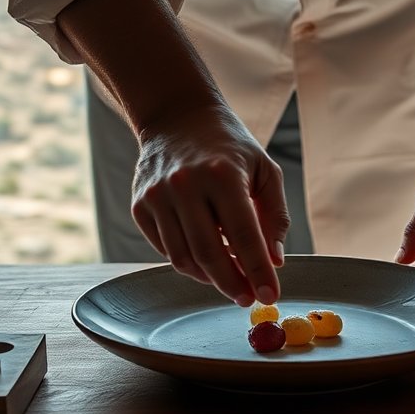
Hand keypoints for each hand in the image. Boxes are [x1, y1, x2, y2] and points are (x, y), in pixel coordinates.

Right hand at [131, 105, 287, 306]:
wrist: (177, 115)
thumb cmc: (229, 146)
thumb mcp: (264, 169)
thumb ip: (274, 216)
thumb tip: (274, 262)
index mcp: (222, 175)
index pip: (244, 236)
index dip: (258, 271)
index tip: (270, 296)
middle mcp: (185, 185)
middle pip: (209, 254)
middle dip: (232, 284)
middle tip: (247, 298)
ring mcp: (157, 197)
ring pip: (183, 258)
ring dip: (210, 278)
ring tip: (230, 279)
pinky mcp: (140, 206)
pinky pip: (166, 249)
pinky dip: (188, 262)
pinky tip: (207, 259)